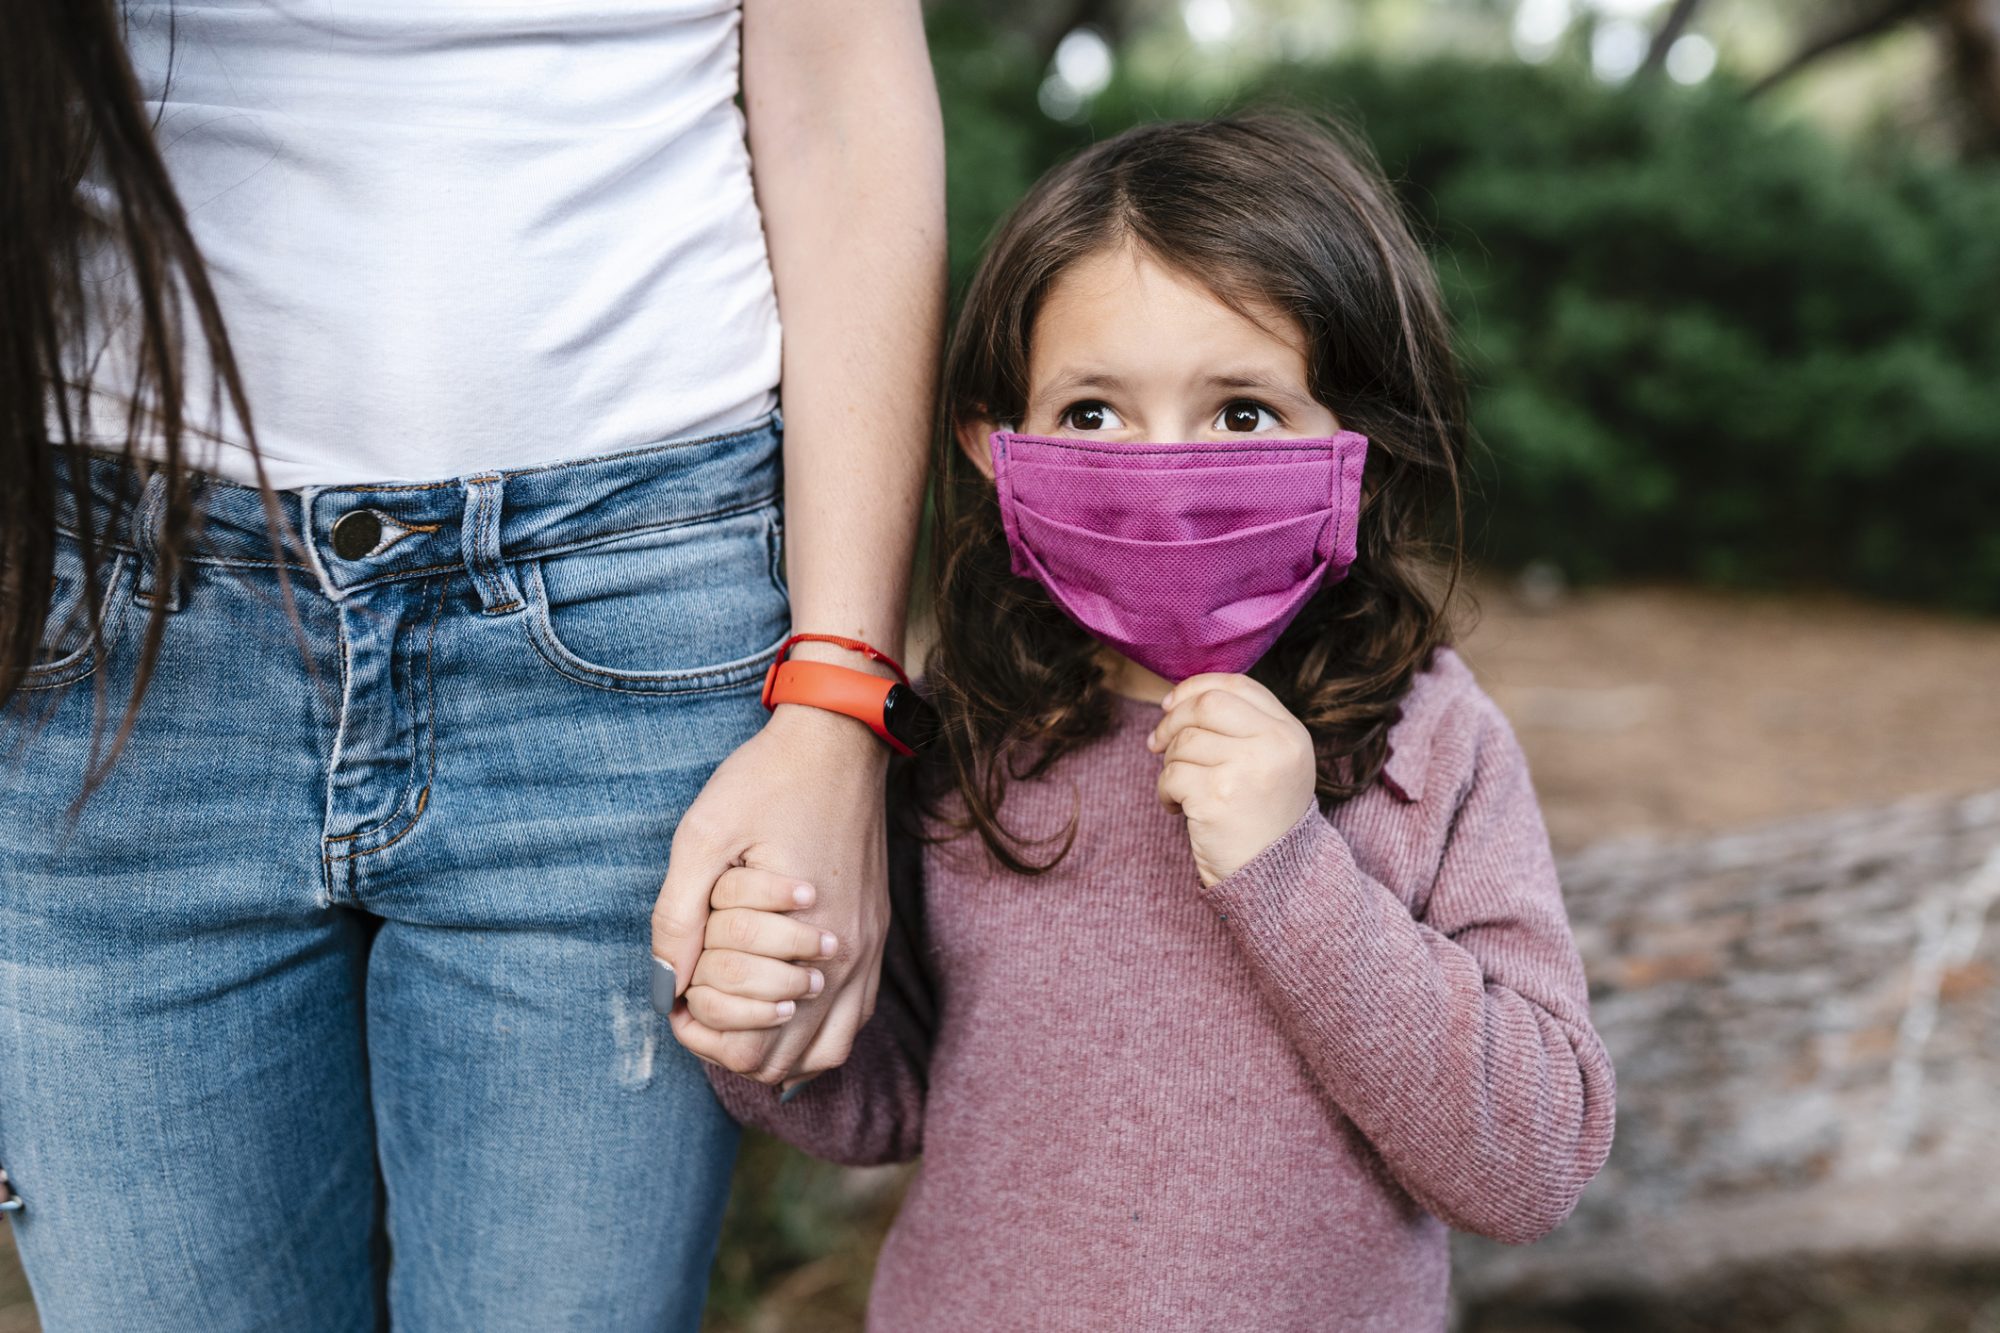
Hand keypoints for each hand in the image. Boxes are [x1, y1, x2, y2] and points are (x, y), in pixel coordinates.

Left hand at [654, 702, 889, 1084]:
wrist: (839, 738)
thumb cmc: (768, 780)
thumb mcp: (703, 836)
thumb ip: (679, 916)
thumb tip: (664, 982)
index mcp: (805, 939)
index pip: (750, 1043)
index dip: (699, 1032)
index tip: (674, 998)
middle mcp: (848, 958)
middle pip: (784, 1060)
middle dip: (730, 1046)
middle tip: (697, 1006)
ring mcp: (869, 950)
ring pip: (824, 1051)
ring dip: (775, 1049)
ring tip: (735, 1015)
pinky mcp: (875, 935)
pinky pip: (854, 1018)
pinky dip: (815, 1030)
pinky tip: (783, 1008)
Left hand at [1147, 673, 1317, 887]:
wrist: (1276, 880)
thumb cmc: (1262, 820)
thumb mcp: (1272, 764)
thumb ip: (1241, 727)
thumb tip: (1175, 699)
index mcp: (1290, 733)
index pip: (1238, 685)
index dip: (1196, 688)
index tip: (1170, 704)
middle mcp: (1275, 745)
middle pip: (1206, 705)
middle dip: (1172, 721)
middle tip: (1157, 744)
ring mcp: (1248, 770)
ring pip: (1184, 741)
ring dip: (1169, 764)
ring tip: (1181, 790)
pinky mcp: (1218, 797)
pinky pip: (1171, 775)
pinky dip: (1165, 792)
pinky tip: (1178, 809)